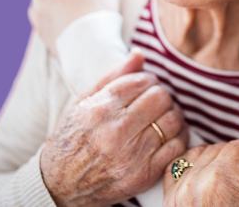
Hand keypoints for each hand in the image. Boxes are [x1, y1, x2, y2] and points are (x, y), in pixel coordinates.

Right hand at [41, 51, 188, 206]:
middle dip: (162, 95)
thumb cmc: (71, 138)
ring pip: (172, 121)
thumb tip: (139, 54)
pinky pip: (176, 148)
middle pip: (160, 98)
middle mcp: (115, 132)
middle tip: (156, 100)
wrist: (60, 184)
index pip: (141, 81)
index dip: (149, 80)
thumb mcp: (82, 102)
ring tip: (164, 116)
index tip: (147, 85)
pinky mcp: (143, 175)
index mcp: (99, 110)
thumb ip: (113, 76)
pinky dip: (178, 137)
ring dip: (173, 114)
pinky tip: (169, 135)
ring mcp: (130, 156)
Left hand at [162, 138, 238, 206]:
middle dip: (235, 163)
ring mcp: (178, 192)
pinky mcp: (168, 200)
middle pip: (221, 147)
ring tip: (226, 190)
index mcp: (221, 183)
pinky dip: (192, 169)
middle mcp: (194, 184)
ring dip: (214, 163)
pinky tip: (206, 185)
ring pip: (199, 153)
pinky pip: (178, 166)